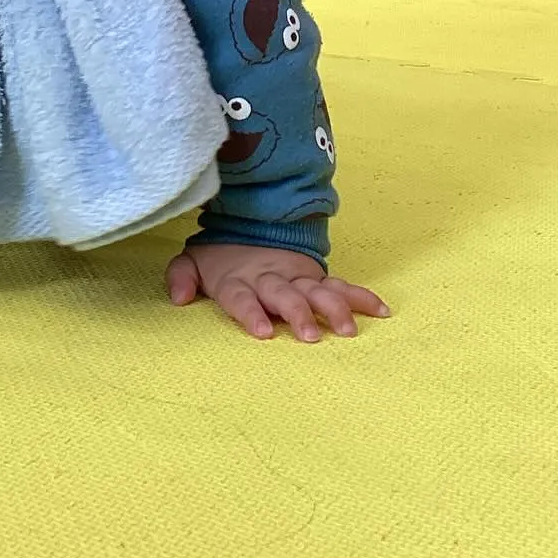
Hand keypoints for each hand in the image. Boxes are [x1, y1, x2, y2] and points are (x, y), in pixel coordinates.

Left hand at [166, 243, 389, 341]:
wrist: (252, 222)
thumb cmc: (222, 256)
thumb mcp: (193, 260)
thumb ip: (181, 277)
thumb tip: (177, 297)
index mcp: (238, 281)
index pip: (241, 298)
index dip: (250, 313)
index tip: (264, 332)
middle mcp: (269, 279)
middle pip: (283, 296)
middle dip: (297, 314)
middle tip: (309, 336)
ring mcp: (296, 277)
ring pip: (317, 291)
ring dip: (332, 308)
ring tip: (346, 330)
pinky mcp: (316, 276)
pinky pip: (341, 286)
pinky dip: (361, 297)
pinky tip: (380, 310)